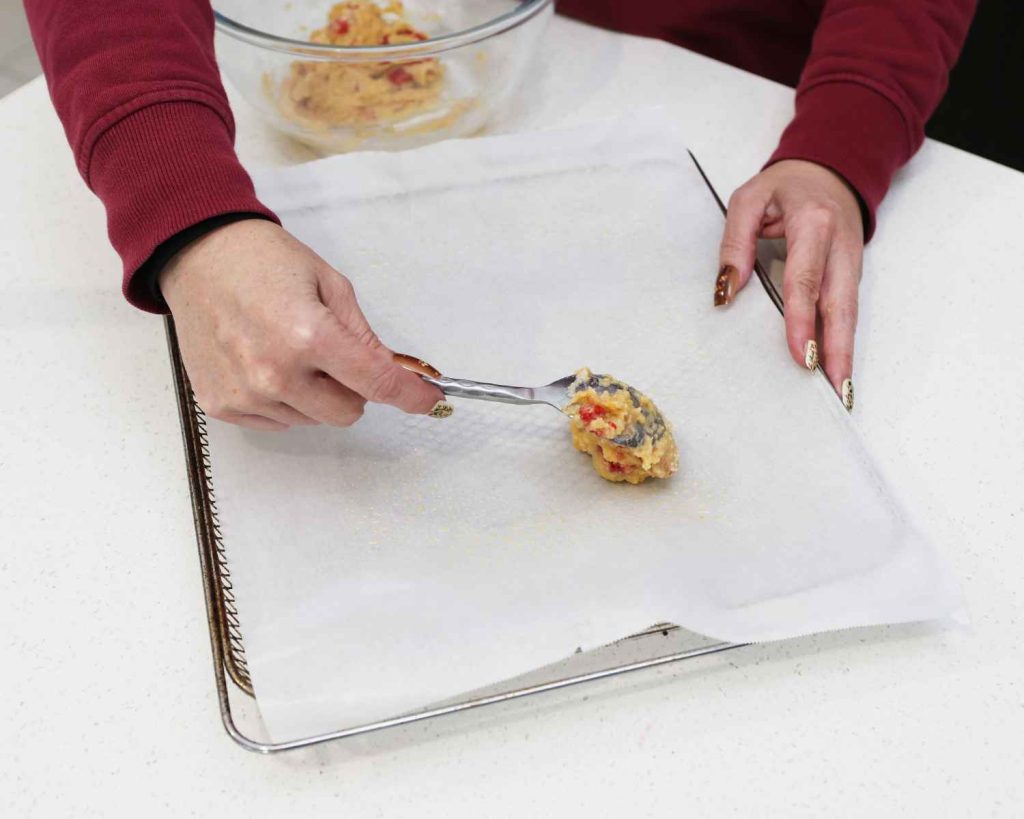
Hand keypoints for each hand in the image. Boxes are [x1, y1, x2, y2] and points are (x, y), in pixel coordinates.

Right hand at [159, 219, 444, 430]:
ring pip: (311, 419)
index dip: (410, 395)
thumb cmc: (261, 261)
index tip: (427, 401)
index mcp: (309, 336)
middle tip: (334, 354)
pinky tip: (265, 362)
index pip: (376, 384)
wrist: (196, 256)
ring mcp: (246, 393)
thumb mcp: (329, 284)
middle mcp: (275, 373)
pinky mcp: (222, 404)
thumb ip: (363, 336)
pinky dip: (283, 400)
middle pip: (346, 413)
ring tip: (288, 349)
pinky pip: (277, 422)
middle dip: (353, 389)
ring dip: (314, 394)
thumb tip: (393, 372)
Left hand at [716, 159, 862, 409]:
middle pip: (840, 304)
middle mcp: (840, 246)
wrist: (830, 170)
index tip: (802, 355)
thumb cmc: (786, 187)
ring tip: (841, 390)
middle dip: (838, 348)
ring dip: (846, 351)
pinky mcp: (852, 273)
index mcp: (813, 224)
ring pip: (850, 312)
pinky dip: (844, 340)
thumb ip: (735, 241)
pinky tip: (838, 368)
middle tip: (835, 387)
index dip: (803, 320)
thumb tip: (727, 289)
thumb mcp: (748, 199)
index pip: (806, 280)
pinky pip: (848, 310)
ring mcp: (850, 261)